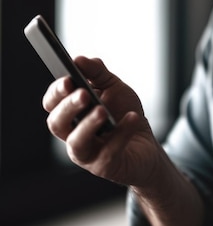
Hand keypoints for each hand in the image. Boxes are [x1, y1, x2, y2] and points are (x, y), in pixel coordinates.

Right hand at [43, 56, 160, 186]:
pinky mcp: (105, 167)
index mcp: (70, 114)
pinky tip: (132, 118)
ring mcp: (87, 154)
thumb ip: (97, 73)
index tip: (68, 80)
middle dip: (68, 107)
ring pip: (77, 143)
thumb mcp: (114, 88)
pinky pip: (109, 151)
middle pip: (57, 123)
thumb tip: (80, 59)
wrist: (147, 147)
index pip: (52, 103)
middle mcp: (72, 135)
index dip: (56, 92)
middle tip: (83, 93)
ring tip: (102, 110)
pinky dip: (122, 133)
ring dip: (88, 125)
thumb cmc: (124, 116)